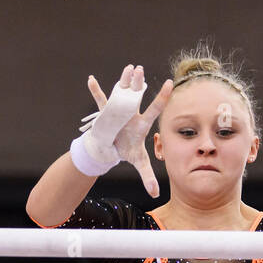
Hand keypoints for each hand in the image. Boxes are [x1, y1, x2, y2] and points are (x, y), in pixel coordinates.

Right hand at [81, 64, 173, 197]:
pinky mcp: (105, 113)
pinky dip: (95, 91)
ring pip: (121, 93)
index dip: (162, 97)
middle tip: (140, 69)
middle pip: (136, 96)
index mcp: (141, 123)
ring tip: (129, 68)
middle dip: (137, 83)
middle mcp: (131, 113)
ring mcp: (118, 111)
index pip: (154, 109)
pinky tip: (90, 79)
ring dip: (123, 81)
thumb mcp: (138, 162)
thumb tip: (155, 194)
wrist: (112, 148)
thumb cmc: (127, 151)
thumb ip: (148, 177)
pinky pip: (100, 101)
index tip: (171, 83)